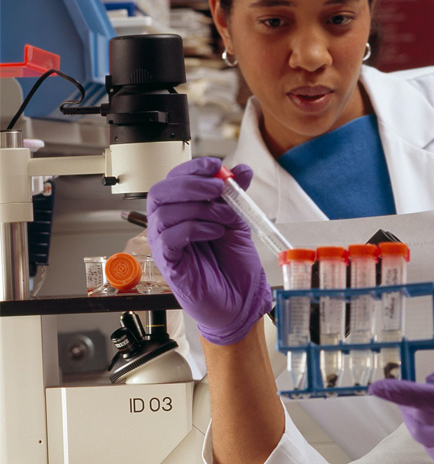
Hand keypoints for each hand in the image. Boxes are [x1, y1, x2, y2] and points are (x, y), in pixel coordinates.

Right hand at [147, 157, 272, 345]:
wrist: (240, 298)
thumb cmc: (233, 263)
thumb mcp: (238, 221)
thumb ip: (236, 196)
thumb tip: (242, 169)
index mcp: (182, 210)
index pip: (175, 179)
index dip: (192, 168)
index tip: (215, 165)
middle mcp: (167, 224)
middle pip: (161, 192)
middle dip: (191, 184)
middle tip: (219, 189)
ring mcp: (164, 244)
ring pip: (165, 213)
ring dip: (200, 209)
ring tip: (226, 218)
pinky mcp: (167, 263)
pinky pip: (169, 237)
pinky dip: (195, 228)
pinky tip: (215, 232)